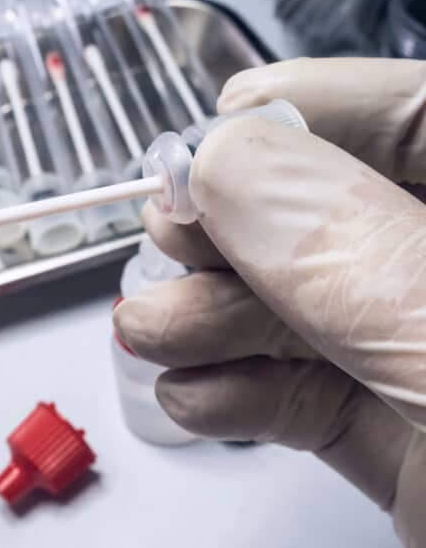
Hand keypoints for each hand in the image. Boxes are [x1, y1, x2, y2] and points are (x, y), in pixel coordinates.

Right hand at [113, 58, 425, 545]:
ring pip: (315, 307)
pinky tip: (202, 395)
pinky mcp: (414, 443)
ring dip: (215, 317)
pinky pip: (311, 391)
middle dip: (239, 233)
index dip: (314, 118)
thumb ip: (363, 262)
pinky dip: (241, 390)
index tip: (215, 145)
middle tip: (171, 247)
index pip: (425, 116)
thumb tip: (237, 164)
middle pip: (346, 211)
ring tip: (160, 333)